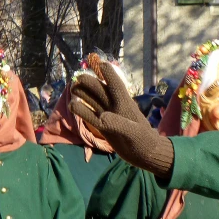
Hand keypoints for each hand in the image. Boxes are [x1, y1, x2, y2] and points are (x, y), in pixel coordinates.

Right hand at [70, 62, 173, 176]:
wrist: (145, 155)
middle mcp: (114, 106)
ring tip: (72, 89)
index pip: (115, 83)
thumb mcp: (133, 133)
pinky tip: (73, 106)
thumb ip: (118, 124)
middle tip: (76, 80)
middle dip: (88, 82)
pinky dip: (81, 109)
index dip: (107, 73)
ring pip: (92, 99)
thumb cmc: (143, 142)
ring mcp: (108, 115)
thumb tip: (100, 117)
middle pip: (99, 89)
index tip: (99, 63)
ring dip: (82, 93)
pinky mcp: (103, 125)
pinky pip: (90, 114)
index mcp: (124, 103)